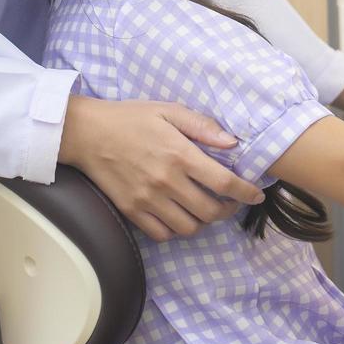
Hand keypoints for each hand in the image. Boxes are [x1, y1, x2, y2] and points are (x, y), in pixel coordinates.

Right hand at [59, 96, 264, 240]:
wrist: (86, 133)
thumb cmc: (130, 118)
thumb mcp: (168, 110)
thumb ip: (202, 126)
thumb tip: (231, 142)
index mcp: (180, 154)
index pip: (224, 183)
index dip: (246, 192)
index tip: (256, 195)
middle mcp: (166, 181)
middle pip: (210, 211)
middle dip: (228, 210)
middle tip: (232, 202)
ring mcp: (147, 199)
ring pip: (188, 227)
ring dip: (204, 222)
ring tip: (207, 210)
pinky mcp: (131, 211)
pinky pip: (161, 234)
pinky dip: (176, 230)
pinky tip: (180, 216)